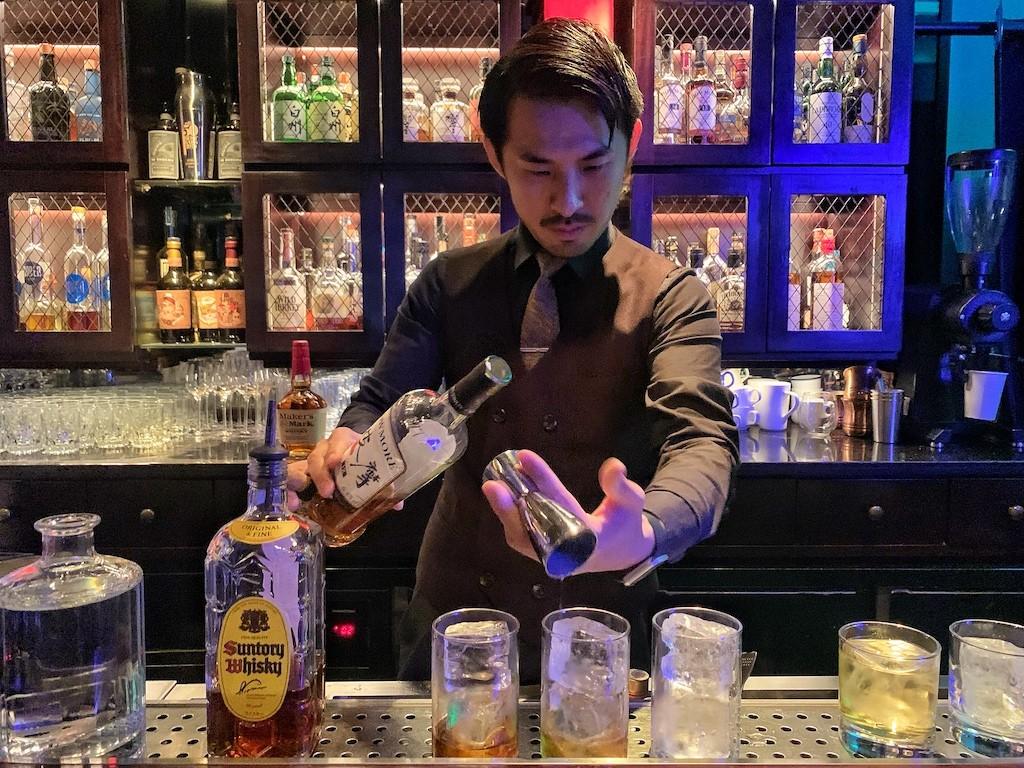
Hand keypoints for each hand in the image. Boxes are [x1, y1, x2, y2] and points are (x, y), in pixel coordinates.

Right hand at [285, 426, 404, 512]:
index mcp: (345, 439)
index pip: (339, 440)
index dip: (336, 451)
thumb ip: (385, 480)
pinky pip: (294, 479)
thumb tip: (397, 504)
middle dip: (322, 474)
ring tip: (307, 500)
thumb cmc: (363, 453)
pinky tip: (292, 504)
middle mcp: (326, 447)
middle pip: (318, 456)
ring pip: (304, 466)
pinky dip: (291, 491)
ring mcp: (314, 459)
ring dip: (306, 483)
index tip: (336, 463)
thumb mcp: (373, 460)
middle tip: (328, 491)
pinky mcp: (305, 472)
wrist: (353, 446)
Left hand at [481, 450, 654, 573]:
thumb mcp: (631, 502)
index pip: (560, 504)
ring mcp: (553, 556)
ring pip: (522, 537)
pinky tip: (500, 496)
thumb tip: (612, 466)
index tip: (525, 457)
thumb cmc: (625, 523)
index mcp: (590, 538)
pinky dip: (509, 519)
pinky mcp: (543, 555)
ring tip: (492, 487)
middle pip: (533, 529)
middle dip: (511, 508)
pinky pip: (522, 538)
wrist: (621, 552)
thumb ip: (620, 486)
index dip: (542, 480)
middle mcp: (567, 551)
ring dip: (505, 513)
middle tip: (492, 484)